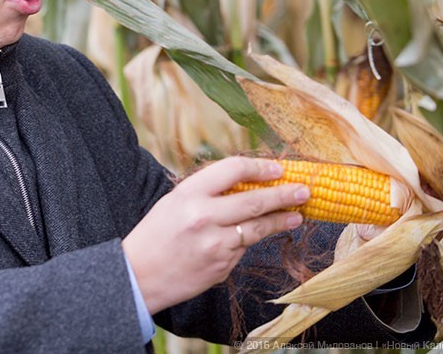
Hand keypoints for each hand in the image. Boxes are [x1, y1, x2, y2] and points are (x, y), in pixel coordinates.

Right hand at [122, 156, 309, 313]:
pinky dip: (250, 241)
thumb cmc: (156, 234)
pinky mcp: (221, 266)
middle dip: (284, 194)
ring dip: (281, 219)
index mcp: (189, 194)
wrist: (138, 276)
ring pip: (258, 228)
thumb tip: (246, 183)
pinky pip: (242, 249)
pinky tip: (260, 236)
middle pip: (255, 200)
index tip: (278, 169)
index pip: (233, 169)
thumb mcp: (175, 202)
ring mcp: (215, 244)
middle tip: (304, 190)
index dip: (260, 167)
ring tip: (297, 214)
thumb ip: (207, 192)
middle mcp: (203, 216)